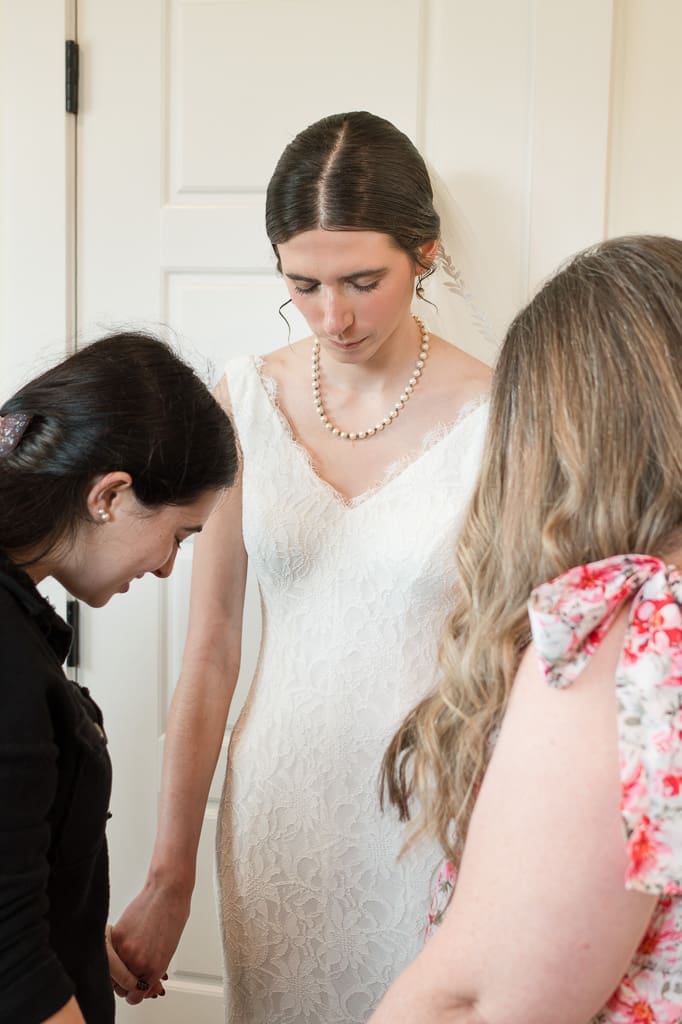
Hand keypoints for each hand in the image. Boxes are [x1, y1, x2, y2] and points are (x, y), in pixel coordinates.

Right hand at [110, 879, 190, 1004]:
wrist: (167, 892)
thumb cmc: (172, 916)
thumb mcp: (168, 951)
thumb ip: (155, 972)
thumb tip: (149, 986)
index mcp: (154, 969)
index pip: (135, 996)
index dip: (135, 992)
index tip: (136, 986)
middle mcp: (138, 963)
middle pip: (121, 987)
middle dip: (126, 981)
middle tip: (133, 968)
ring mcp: (125, 950)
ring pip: (112, 973)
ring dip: (118, 967)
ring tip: (129, 953)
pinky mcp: (116, 936)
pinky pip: (109, 954)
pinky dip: (115, 951)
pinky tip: (126, 941)